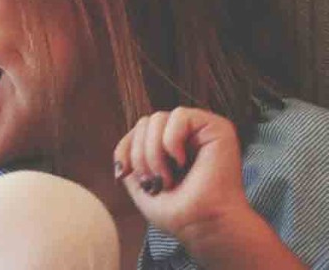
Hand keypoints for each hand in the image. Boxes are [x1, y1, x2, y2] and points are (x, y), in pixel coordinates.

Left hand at [113, 107, 253, 238]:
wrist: (203, 227)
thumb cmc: (177, 213)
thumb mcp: (140, 184)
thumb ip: (130, 160)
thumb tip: (124, 150)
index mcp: (169, 146)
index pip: (136, 131)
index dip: (124, 149)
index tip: (123, 174)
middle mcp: (186, 135)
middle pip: (144, 123)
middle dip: (139, 155)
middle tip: (153, 182)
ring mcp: (202, 130)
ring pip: (157, 118)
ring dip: (153, 152)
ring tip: (166, 178)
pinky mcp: (218, 127)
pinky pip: (180, 115)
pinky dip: (171, 140)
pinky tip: (180, 161)